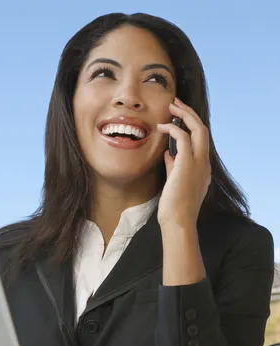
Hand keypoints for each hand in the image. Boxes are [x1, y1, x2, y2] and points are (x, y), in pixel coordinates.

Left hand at [156, 98, 210, 228]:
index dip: (190, 126)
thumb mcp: (174, 183)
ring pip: (198, 129)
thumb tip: (168, 154)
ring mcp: (199, 163)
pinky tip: (162, 128)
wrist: (178, 221)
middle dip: (189, 113)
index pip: (200, 140)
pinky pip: (183, 138)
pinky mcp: (188, 164)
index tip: (178, 117)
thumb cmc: (174, 207)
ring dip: (184, 115)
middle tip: (176, 103)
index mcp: (203, 168)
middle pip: (203, 129)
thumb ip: (173, 167)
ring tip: (171, 107)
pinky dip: (173, 129)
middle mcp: (204, 163)